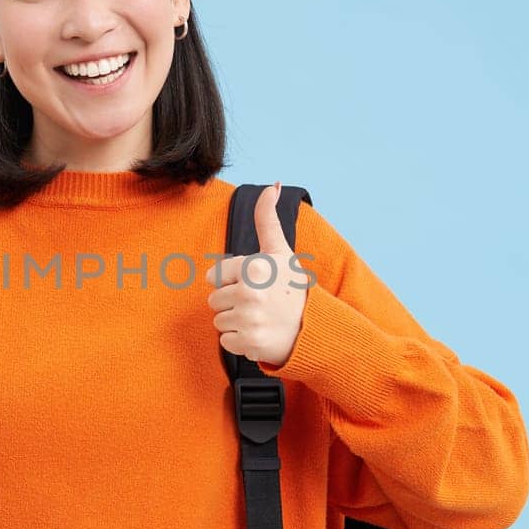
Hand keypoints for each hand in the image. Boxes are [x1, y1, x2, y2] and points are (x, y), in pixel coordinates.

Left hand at [205, 181, 306, 366]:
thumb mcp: (280, 250)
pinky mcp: (250, 343)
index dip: (230, 281)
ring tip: (259, 318)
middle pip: (214, 301)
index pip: (213, 277)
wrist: (314, 327)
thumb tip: (272, 185)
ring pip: (219, 322)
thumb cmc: (292, 286)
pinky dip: (240, 341)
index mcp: (253, 267)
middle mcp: (249, 293)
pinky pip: (226, 342)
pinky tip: (259, 333)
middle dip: (232, 303)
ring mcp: (250, 319)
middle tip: (258, 303)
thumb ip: (267, 218)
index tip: (252, 284)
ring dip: (235, 322)